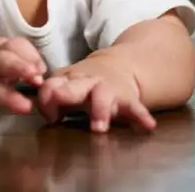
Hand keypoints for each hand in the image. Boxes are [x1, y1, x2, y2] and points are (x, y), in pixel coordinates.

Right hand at [0, 37, 46, 134]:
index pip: (15, 46)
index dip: (30, 56)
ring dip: (8, 96)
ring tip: (24, 108)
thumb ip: (24, 62)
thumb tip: (41, 74)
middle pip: (3, 62)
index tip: (41, 70)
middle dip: (19, 67)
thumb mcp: (4, 56)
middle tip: (36, 77)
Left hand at [36, 55, 155, 132]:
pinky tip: (147, 125)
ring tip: (99, 127)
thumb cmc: (85, 83)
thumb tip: (49, 117)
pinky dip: (141, 116)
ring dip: (100, 110)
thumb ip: (51, 99)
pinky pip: (135, 107)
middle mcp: (87, 83)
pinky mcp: (128, 98)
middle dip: (66, 94)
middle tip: (59, 104)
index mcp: (68, 80)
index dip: (47, 100)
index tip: (51, 117)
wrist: (117, 67)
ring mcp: (108, 89)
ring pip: (102, 96)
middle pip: (74, 86)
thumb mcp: (66, 85)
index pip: (50, 87)